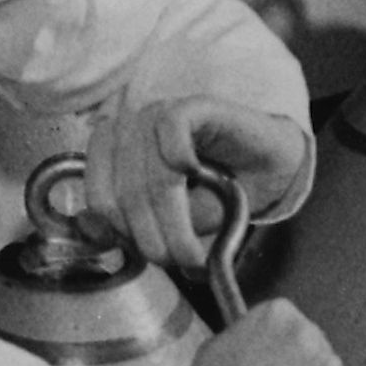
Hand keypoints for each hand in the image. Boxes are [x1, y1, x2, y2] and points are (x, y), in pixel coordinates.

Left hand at [84, 96, 310, 271]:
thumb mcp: (169, 224)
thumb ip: (131, 228)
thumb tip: (99, 236)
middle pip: (126, 192)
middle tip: (180, 260)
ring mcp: (159, 114)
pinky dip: (180, 157)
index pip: (98, 199)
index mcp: (110, 158)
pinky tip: (195, 174)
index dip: (122, 234)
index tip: (151, 257)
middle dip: (152, 237)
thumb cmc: (215, 197)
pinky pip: (173, 128)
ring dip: (174, 221)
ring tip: (193, 249)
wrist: (267, 171)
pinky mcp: (194, 105)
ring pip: (152, 173)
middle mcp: (128, 132)